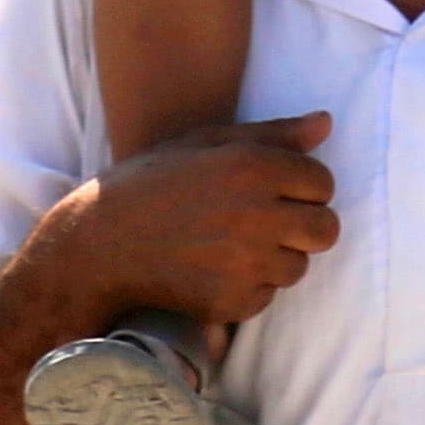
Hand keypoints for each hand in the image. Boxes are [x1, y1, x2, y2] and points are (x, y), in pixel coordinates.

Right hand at [60, 113, 341, 325]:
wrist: (98, 245)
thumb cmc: (153, 183)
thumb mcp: (207, 144)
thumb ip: (273, 134)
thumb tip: (325, 123)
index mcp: (254, 168)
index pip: (324, 183)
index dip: (304, 187)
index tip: (277, 191)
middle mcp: (256, 214)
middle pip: (326, 230)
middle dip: (305, 226)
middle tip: (268, 223)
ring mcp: (245, 262)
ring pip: (299, 267)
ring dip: (276, 258)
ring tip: (233, 246)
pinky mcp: (232, 301)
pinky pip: (267, 296)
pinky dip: (249, 288)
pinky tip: (214, 270)